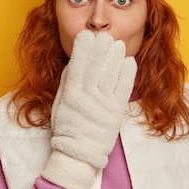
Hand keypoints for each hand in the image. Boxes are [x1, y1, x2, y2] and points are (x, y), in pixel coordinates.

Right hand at [41, 30, 136, 188]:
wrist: (80, 152)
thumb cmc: (68, 127)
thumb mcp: (60, 103)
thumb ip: (67, 83)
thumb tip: (74, 63)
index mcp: (71, 93)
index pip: (77, 65)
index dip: (83, 48)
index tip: (86, 35)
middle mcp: (87, 96)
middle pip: (95, 66)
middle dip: (100, 48)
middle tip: (104, 36)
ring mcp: (103, 103)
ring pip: (110, 73)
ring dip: (115, 56)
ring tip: (117, 44)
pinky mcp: (117, 110)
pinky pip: (123, 87)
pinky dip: (127, 73)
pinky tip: (129, 61)